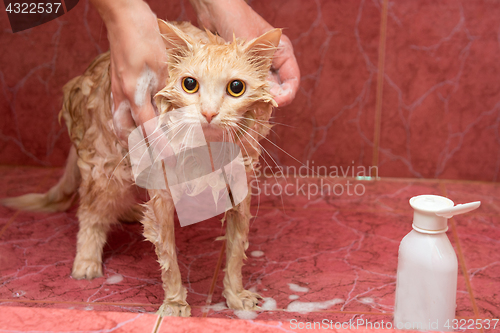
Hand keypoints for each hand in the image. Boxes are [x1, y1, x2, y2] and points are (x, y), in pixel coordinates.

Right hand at [91, 0, 167, 146]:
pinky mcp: (116, 82)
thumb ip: (164, 90)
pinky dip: (127, 121)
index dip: (160, 146)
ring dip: (130, 136)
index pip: (148, 129)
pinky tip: (137, 120)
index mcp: (135, 94)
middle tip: (151, 158)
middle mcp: (122, 96)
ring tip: (142, 146)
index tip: (169, 159)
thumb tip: (168, 109)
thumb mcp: (162, 66)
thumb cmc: (144, 38)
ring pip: (119, 122)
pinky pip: (118, 110)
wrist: (123, 17)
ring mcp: (116, 89)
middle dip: (138, 148)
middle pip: (126, 132)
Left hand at [189, 0, 299, 106]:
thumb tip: (271, 94)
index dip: (286, 95)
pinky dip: (245, 95)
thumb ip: (261, 68)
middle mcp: (272, 60)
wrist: (213, 7)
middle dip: (270, 100)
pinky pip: (248, 87)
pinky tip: (238, 103)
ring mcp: (258, 65)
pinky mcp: (243, 69)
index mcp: (282, 51)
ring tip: (248, 110)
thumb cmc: (235, 18)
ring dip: (257, 100)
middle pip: (278, 88)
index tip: (276, 103)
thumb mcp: (250, 45)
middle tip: (259, 111)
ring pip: (263, 89)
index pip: (292, 81)